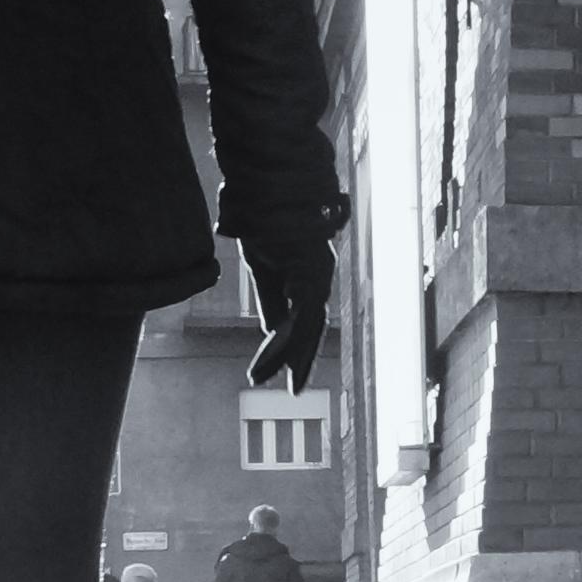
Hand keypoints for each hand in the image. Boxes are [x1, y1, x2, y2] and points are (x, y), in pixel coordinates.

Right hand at [247, 227, 336, 392]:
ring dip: (287, 356)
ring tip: (267, 380)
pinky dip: (283, 339)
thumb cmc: (264, 223)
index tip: (285, 372)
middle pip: (313, 328)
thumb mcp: (261, 269)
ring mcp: (319, 275)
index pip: (306, 320)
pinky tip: (269, 355)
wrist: (266, 190)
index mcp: (309, 275)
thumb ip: (271, 300)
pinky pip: (299, 316)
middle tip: (294, 392)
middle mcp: (319, 277)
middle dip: (303, 361)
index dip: (297, 347)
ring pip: (307, 327)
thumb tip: (272, 332)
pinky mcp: (311, 274)